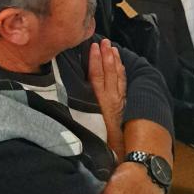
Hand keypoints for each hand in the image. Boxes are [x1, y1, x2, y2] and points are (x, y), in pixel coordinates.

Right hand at [89, 39, 125, 158]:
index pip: (97, 76)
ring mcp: (120, 99)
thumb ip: (84, 115)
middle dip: (106, 55)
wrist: (127, 152)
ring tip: (112, 47)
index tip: (93, 47)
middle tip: (104, 41)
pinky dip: (122, 71)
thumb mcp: (92, 128)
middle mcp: (111, 98)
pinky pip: (124, 83)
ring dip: (115, 60)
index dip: (95, 60)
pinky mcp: (125, 103)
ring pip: (118, 76)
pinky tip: (120, 63)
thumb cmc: (105, 142)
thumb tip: (66, 106)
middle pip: (109, 72)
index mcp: (101, 102)